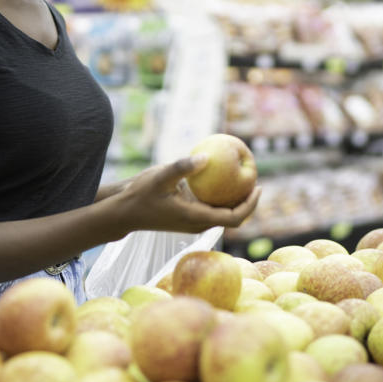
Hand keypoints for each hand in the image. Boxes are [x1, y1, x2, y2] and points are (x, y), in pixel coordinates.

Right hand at [114, 155, 259, 233]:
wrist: (124, 212)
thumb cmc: (140, 195)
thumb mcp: (160, 177)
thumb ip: (183, 166)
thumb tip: (207, 158)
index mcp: (195, 218)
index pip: (233, 218)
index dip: (250, 205)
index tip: (259, 187)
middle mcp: (197, 224)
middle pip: (232, 218)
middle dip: (247, 201)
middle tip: (256, 180)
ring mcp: (192, 222)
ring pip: (222, 214)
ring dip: (235, 200)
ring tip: (243, 177)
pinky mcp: (186, 217)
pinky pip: (211, 209)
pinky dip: (220, 197)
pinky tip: (220, 178)